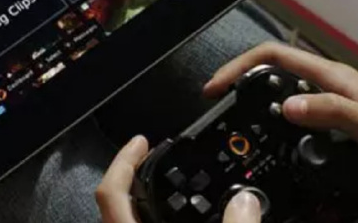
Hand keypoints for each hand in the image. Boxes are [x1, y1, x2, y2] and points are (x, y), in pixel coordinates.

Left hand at [96, 136, 261, 222]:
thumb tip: (246, 201)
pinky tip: (179, 222)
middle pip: (115, 203)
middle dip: (134, 176)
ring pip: (127, 220)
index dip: (124, 161)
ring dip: (144, 202)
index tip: (141, 142)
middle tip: (155, 158)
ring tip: (167, 187)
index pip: (111, 192)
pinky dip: (156, 221)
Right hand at [204, 42, 357, 181]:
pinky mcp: (331, 120)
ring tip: (234, 118)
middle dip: (240, 80)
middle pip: (272, 70)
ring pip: (280, 91)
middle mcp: (326, 83)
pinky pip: (293, 113)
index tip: (217, 84)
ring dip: (254, 100)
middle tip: (218, 102)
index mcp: (331, 75)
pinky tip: (268, 136)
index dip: (241, 64)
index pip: (275, 56)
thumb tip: (287, 107)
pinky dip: (273, 119)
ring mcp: (328, 101)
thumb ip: (332, 111)